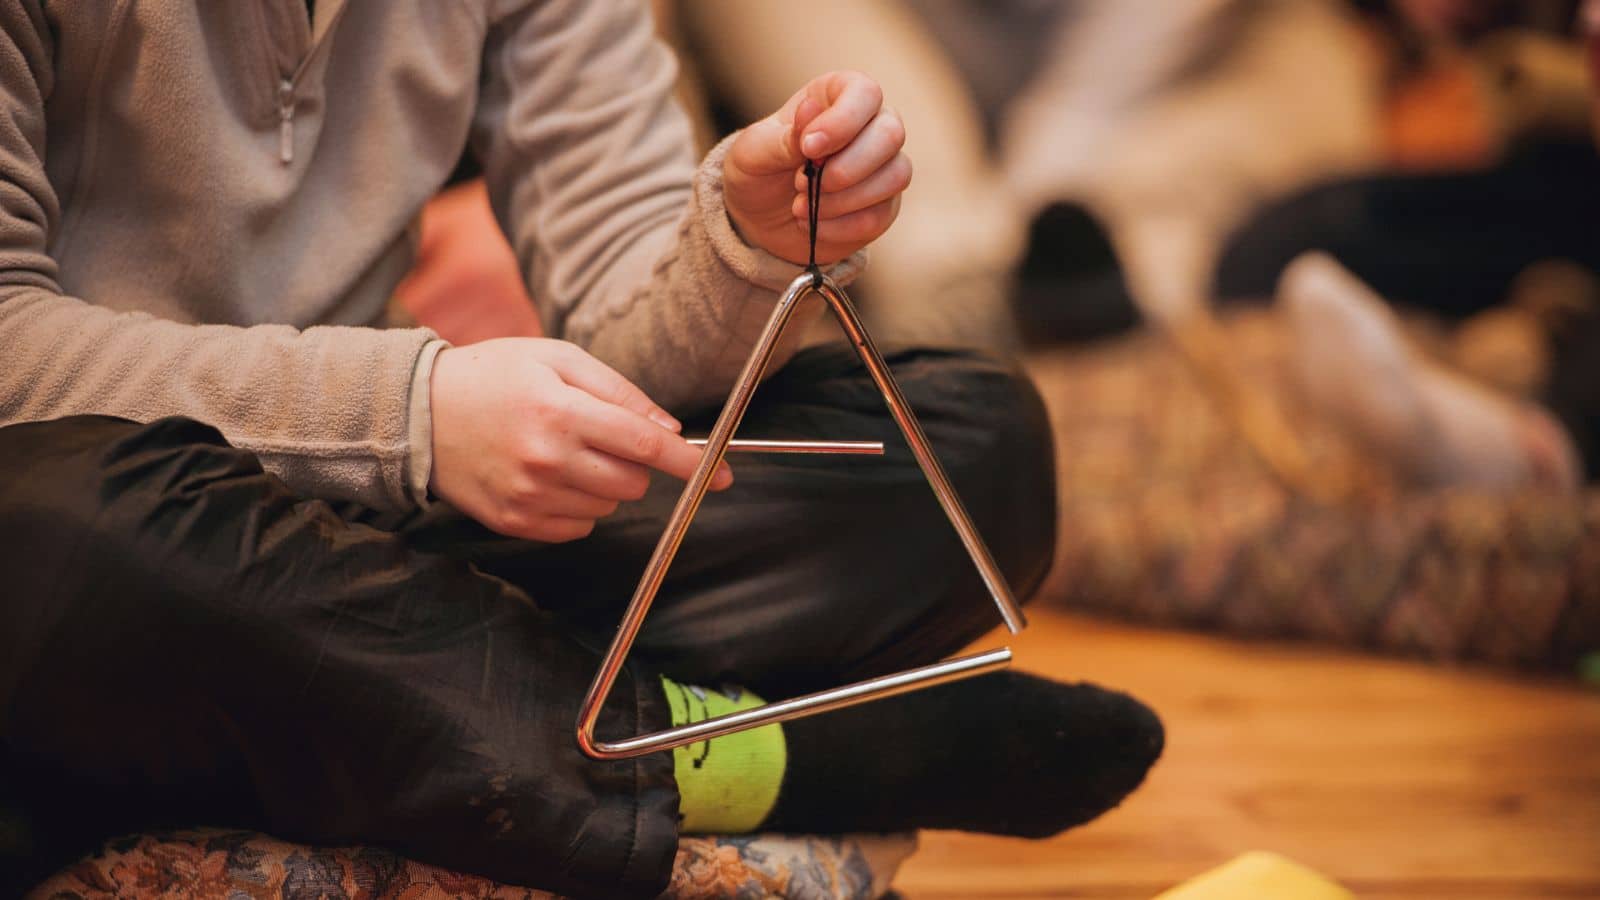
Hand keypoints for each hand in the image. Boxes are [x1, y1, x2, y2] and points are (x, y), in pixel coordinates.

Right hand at [429, 338, 731, 541]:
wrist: (416, 414)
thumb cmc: (494, 376)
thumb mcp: (556, 360)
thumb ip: (618, 392)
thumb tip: (669, 429)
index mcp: (560, 411)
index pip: (644, 444)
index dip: (689, 462)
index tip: (724, 476)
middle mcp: (546, 459)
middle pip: (632, 482)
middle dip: (634, 463)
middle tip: (599, 435)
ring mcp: (528, 497)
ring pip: (608, 506)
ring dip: (604, 483)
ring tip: (563, 450)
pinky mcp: (514, 522)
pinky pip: (578, 526)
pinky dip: (578, 505)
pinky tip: (548, 475)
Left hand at [723, 70, 911, 265]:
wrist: (759, 218)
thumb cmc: (757, 171)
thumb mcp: (753, 152)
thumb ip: (783, 136)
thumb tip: (811, 111)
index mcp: (838, 96)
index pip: (865, 93)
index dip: (842, 121)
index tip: (808, 148)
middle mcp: (870, 125)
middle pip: (891, 133)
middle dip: (847, 167)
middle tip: (802, 183)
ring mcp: (882, 167)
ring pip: (896, 175)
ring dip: (844, 199)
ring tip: (801, 206)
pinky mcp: (883, 206)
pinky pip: (880, 216)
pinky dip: (842, 226)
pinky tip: (814, 224)